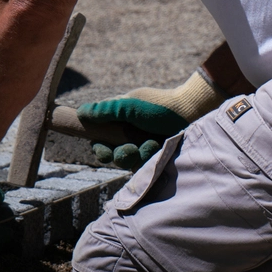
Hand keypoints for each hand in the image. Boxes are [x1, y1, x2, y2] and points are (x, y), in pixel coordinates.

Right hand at [77, 70, 222, 169]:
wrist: (191, 113)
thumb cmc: (159, 106)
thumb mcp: (129, 105)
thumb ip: (105, 111)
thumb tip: (80, 113)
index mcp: (117, 118)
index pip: (98, 137)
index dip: (99, 146)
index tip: (103, 149)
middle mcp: (127, 133)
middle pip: (110, 154)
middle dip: (118, 155)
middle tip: (129, 150)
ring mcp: (141, 145)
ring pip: (127, 161)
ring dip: (136, 155)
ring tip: (149, 146)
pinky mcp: (154, 156)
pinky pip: (142, 166)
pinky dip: (148, 158)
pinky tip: (158, 148)